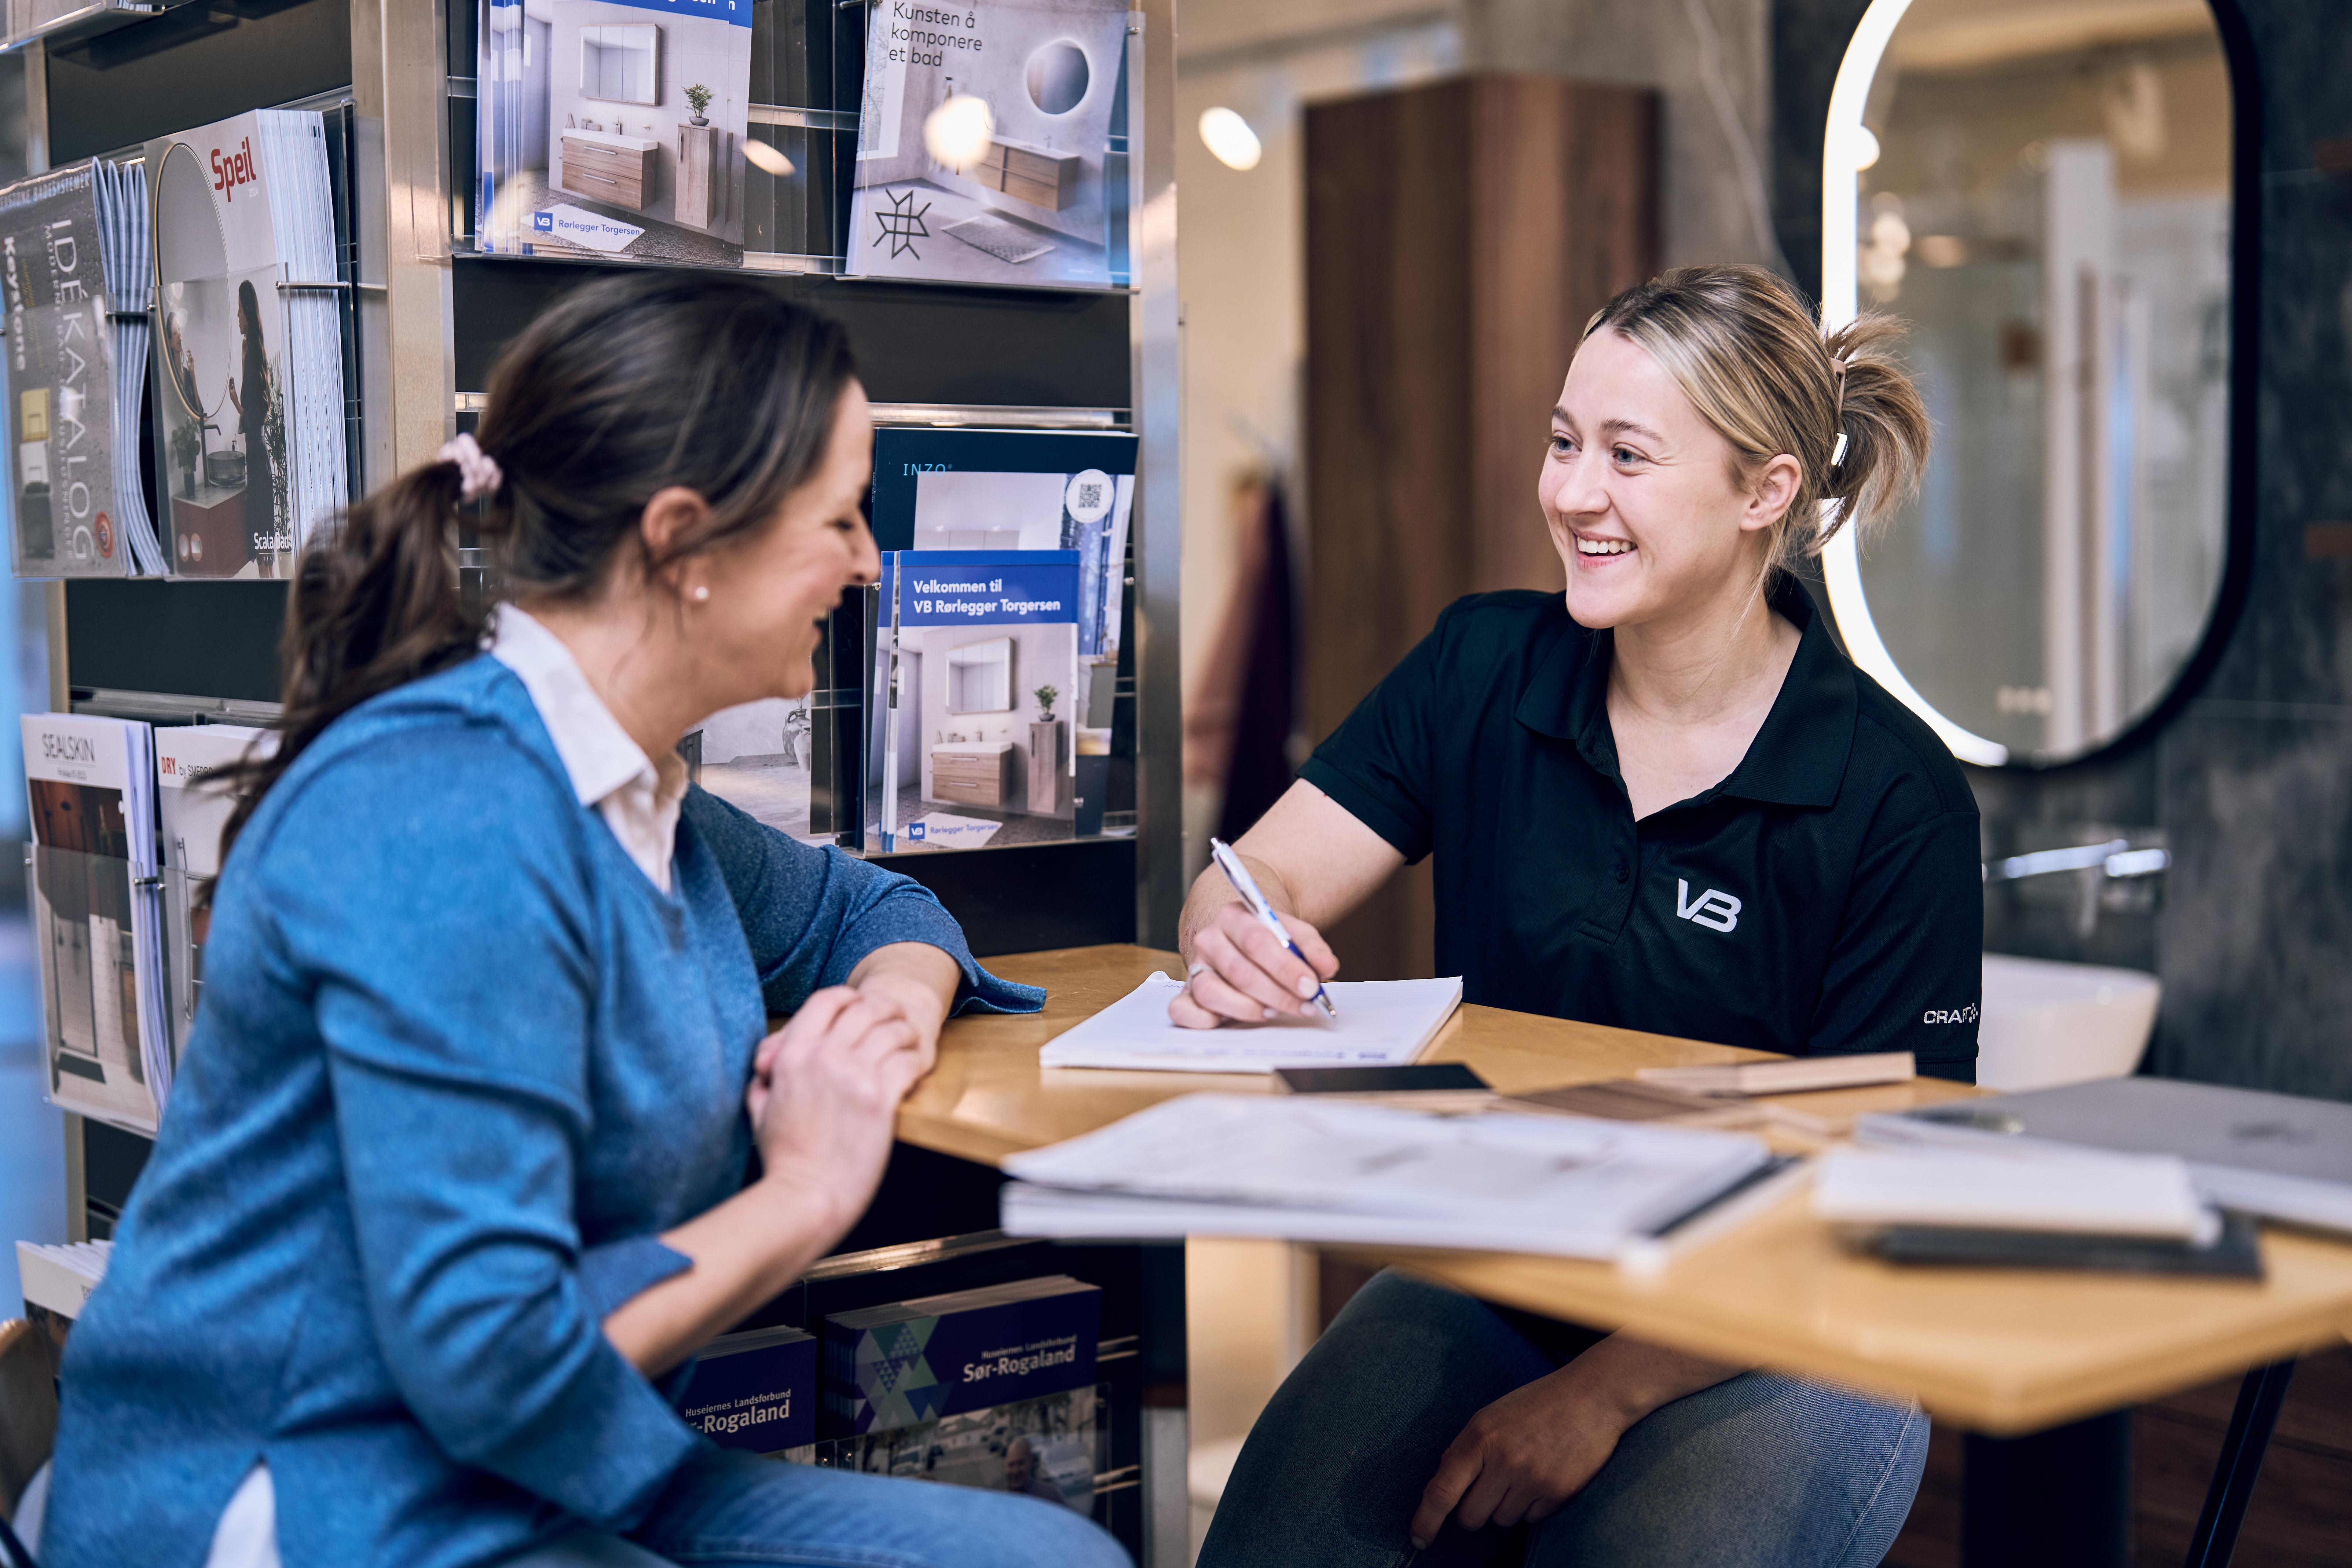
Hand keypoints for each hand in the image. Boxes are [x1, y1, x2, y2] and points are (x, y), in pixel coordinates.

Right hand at [743, 986, 924, 1240]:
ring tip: (911, 1039)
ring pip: (892, 1031)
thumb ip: (763, 1082)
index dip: (848, 996)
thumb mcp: (759, 1112)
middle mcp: (824, 1058)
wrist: (806, 1195)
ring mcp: (855, 1077)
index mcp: (793, 1056)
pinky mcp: (881, 1100)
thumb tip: (766, 1066)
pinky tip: (917, 1067)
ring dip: (906, 1031)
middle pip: (866, 1009)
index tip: (860, 1002)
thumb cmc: (784, 1159)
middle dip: (886, 1007)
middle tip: (896, 1016)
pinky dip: (916, 1060)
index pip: (826, 1001)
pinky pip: (908, 1062)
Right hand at [1169, 897, 1336, 1027]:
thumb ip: (1310, 947)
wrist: (1235, 934)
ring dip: (1248, 1008)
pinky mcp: (1186, 993)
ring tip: (1273, 1012)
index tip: (1310, 986)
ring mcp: (1195, 967)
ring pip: (1211, 992)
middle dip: (1277, 994)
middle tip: (1304, 1006)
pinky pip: (1182, 1011)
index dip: (1285, 967)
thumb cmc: (1265, 938)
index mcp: (1234, 917)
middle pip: (1239, 971)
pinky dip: (1205, 1021)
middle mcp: (1209, 940)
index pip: (1257, 941)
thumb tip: (1326, 967)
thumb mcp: (1291, 932)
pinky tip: (1232, 1021)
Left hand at [1409, 1363, 1635, 1546]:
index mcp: (1480, 1436)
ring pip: (1501, 1521)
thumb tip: (1441, 1484)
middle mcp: (1504, 1460)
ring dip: (1506, 1506)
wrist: (1592, 1396)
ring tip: (1524, 1472)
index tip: (1418, 1539)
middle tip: (1490, 1487)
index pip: (1442, 1490)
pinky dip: (1533, 1506)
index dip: (1426, 1520)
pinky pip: (1531, 1520)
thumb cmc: (1537, 1404)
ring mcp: (1532, 1479)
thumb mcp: (1490, 1415)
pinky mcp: (1558, 1493)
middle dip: (1474, 1511)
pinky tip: (1544, 1477)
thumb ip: (1464, 1448)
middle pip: (1470, 1517)